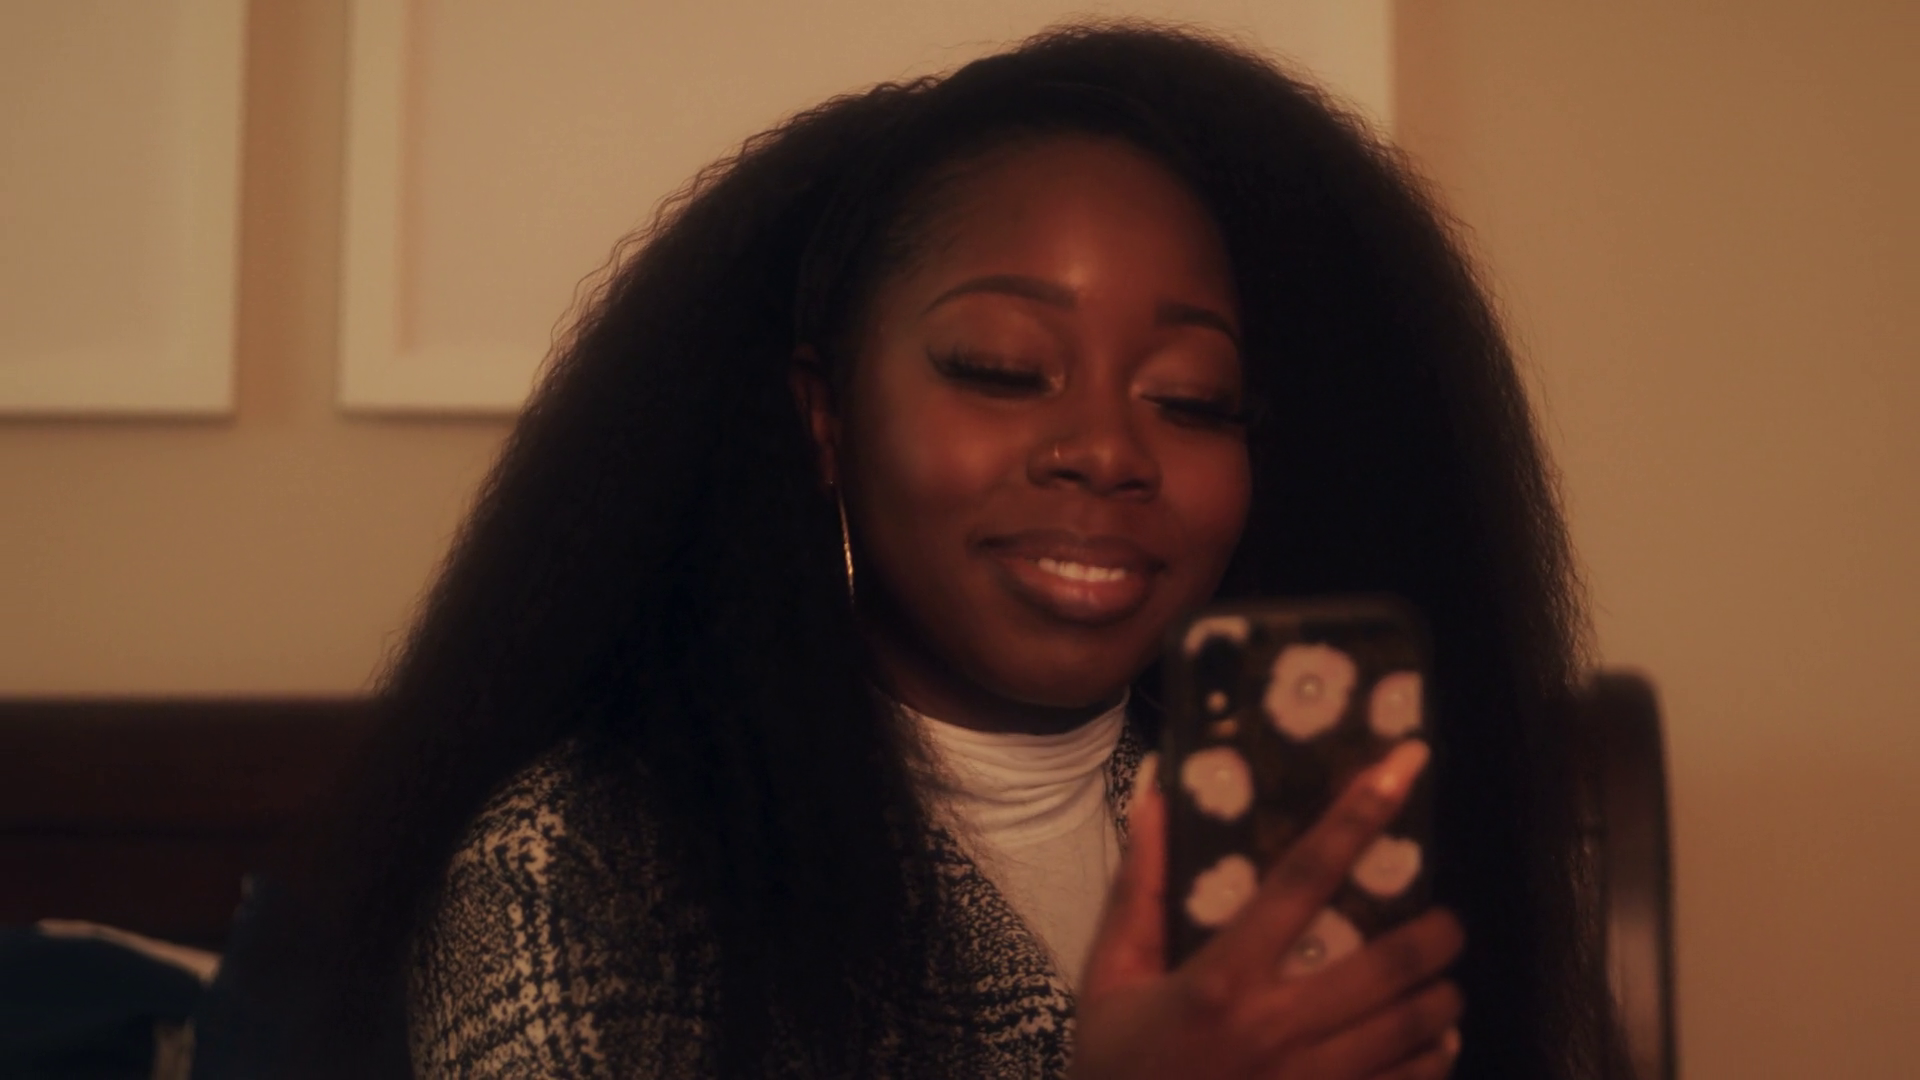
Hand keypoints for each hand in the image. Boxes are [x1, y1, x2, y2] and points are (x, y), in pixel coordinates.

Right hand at [1073, 741, 1463, 1079]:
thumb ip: (1140, 891)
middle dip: (1434, 937)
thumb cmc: (1115, 1070)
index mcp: (1220, 981)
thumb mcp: (1111, 979)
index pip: (1302, 879)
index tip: (1402, 766)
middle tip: (1448, 921)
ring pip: (1410, 1035)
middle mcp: (1275, 1031)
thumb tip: (1156, 797)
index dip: (1355, 818)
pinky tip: (1433, 1047)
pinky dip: (1430, 1064)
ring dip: (1440, 1002)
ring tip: (1444, 984)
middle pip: (1386, 968)